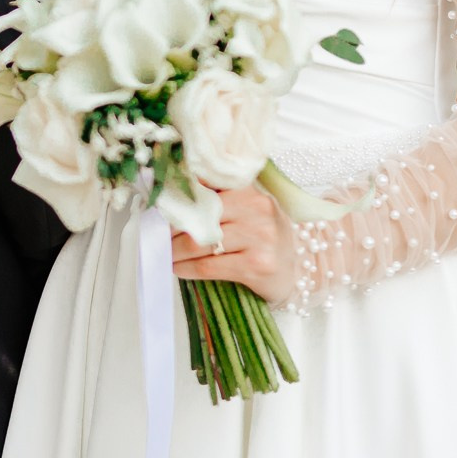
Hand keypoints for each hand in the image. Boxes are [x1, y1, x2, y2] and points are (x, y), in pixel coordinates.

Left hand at [169, 186, 295, 304]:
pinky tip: (179, 269)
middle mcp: (257, 209)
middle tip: (157, 236)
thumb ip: (219, 198)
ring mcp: (259, 238)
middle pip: (198, 217)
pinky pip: (209, 267)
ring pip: (200, 243)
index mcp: (249, 190)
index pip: (204, 188)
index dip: (177, 199)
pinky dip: (187, 269)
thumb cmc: (265, 235)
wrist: (299, 267)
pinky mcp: (256, 266)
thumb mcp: (248, 208)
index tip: (160, 209)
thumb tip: (173, 196)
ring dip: (175, 252)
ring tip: (165, 254)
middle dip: (172, 229)